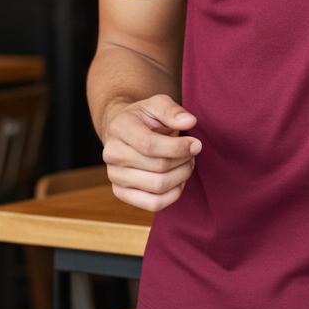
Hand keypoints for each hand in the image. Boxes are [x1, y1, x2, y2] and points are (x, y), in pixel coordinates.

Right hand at [101, 94, 200, 211]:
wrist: (123, 131)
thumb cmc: (144, 117)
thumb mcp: (157, 104)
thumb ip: (173, 110)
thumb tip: (190, 122)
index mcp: (120, 128)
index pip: (149, 145)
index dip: (178, 147)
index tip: (196, 144)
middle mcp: (112, 154)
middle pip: (158, 167)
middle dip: (183, 160)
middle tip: (193, 152)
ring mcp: (114, 176)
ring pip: (157, 187)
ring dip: (181, 177)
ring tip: (187, 164)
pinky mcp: (120, 193)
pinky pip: (152, 204)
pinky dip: (172, 195)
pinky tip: (179, 181)